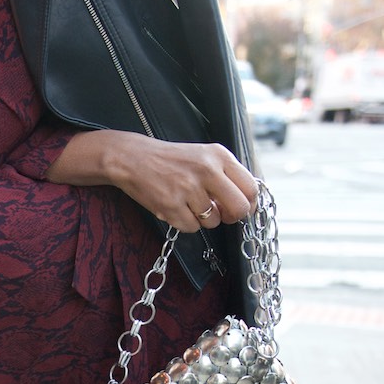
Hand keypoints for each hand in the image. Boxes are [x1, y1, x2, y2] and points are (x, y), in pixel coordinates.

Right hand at [47, 129, 258, 233]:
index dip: (249, 203)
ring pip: (213, 221)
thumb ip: (226, 174)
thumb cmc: (171, 160)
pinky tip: (176, 209)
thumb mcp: (204, 156)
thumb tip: (247, 201)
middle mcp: (206, 170)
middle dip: (231, 217)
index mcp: (219, 156)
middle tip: (220, 214)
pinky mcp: (171, 205)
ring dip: (203, 219)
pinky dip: (185, 223)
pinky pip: (191, 228)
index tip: (242, 208)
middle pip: (238, 209)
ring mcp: (188, 189)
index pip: (251, 187)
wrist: (133, 158)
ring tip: (189, 204)